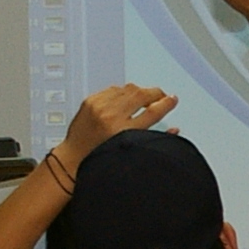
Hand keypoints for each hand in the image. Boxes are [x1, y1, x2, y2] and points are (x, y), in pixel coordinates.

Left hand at [60, 82, 176, 168]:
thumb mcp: (130, 153)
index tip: (173, 99)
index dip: (166, 103)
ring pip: (128, 89)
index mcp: (123, 133)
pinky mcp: (90, 101)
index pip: (152, 112)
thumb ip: (154, 139)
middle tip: (162, 96)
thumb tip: (174, 129)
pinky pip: (113, 89)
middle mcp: (111, 117)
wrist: (73, 159)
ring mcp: (99, 107)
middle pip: (141, 95)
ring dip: (140, 92)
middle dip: (156, 93)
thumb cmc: (99, 160)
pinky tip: (125, 98)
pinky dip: (122, 92)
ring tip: (145, 98)